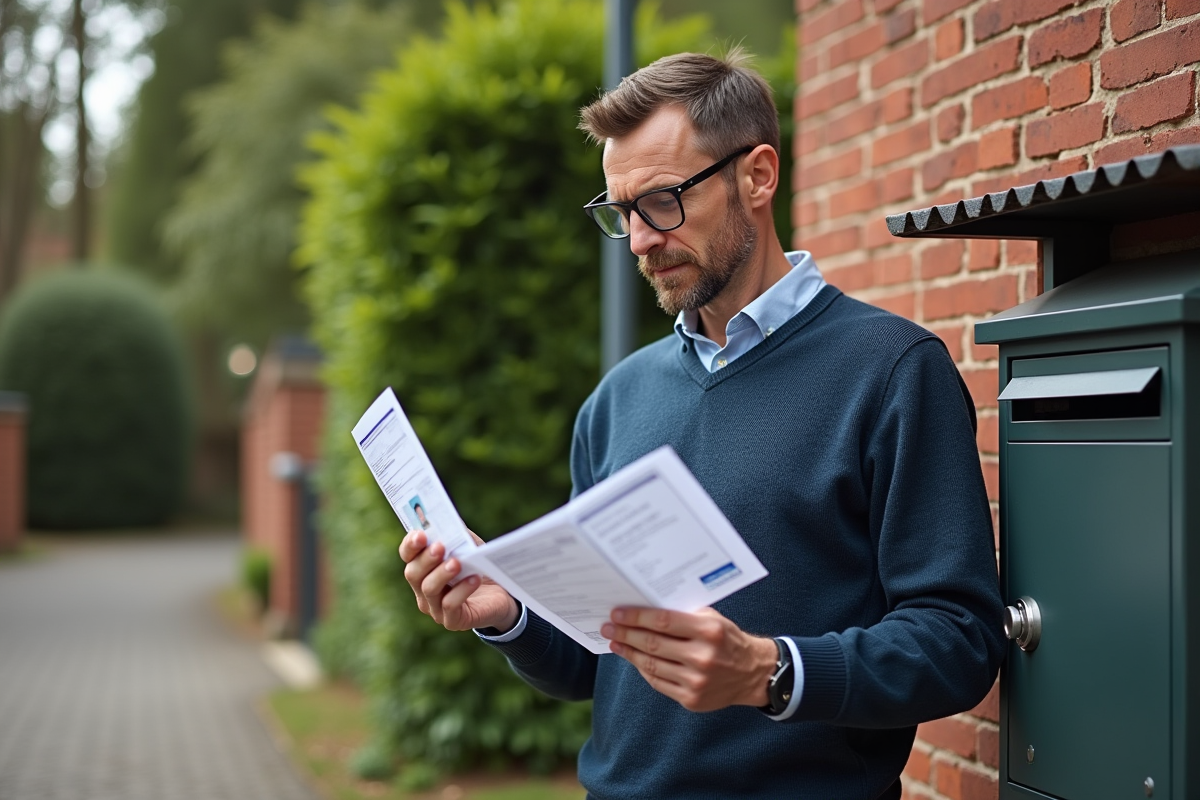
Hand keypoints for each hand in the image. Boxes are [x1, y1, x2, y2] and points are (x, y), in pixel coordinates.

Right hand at [398, 529, 518, 631]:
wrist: (502, 595)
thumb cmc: (479, 567)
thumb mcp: (468, 546)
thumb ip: (456, 534)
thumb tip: (446, 520)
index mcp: (423, 569)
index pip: (407, 556)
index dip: (410, 545)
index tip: (420, 534)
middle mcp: (423, 590)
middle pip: (413, 573)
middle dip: (425, 559)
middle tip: (440, 547)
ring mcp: (436, 608)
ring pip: (429, 589)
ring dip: (441, 574)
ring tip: (456, 563)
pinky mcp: (453, 620)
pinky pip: (450, 605)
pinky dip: (461, 590)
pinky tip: (474, 579)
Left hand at [601, 607, 778, 711]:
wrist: (752, 673)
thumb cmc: (727, 639)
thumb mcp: (712, 619)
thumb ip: (683, 614)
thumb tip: (644, 607)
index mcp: (708, 631)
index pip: (663, 621)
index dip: (636, 617)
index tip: (617, 614)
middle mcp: (703, 657)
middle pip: (653, 644)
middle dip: (626, 634)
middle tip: (608, 627)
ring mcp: (696, 681)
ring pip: (652, 665)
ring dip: (629, 653)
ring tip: (615, 642)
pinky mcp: (692, 699)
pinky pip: (658, 682)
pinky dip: (643, 669)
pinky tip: (633, 659)